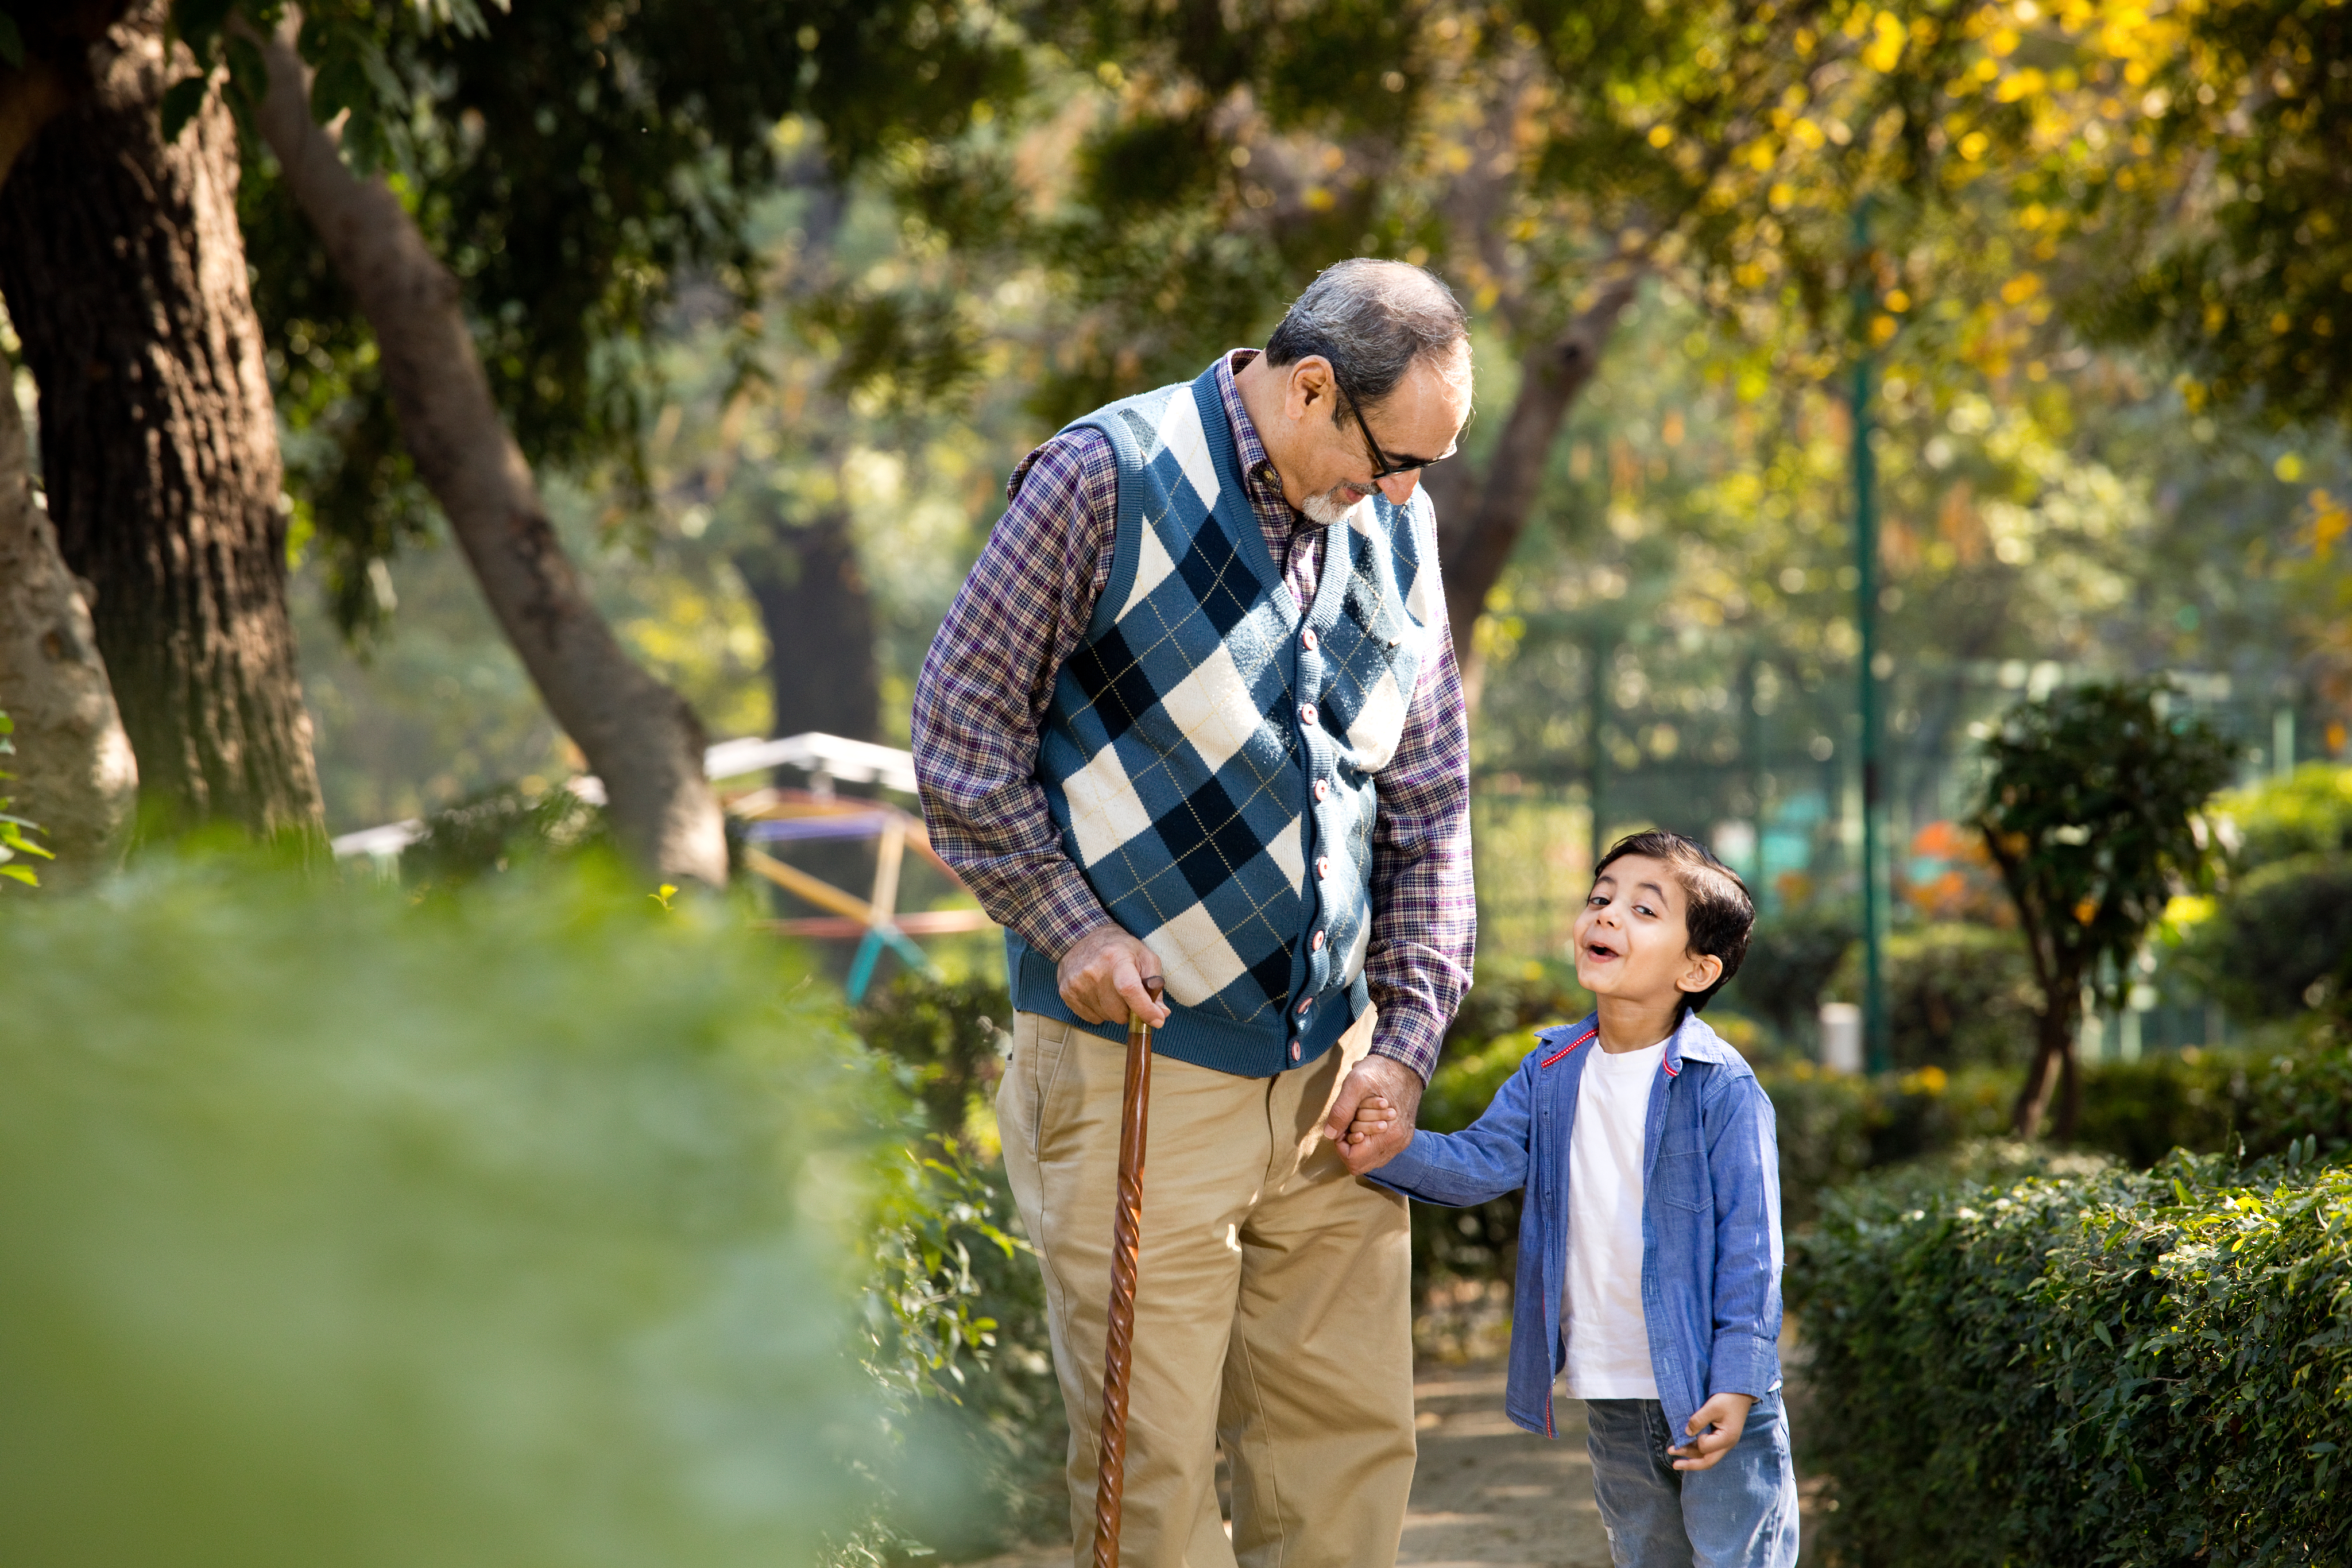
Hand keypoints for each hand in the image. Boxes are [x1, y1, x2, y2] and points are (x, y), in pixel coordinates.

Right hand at [1055, 924, 1169, 1028]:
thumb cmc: (1119, 948)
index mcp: (1116, 959)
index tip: (1157, 1020)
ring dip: (1114, 1010)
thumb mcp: (1144, 957)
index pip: (1130, 990)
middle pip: (1119, 1012)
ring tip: (1111, 989)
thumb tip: (1162, 1014)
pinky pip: (1092, 1018)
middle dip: (1129, 1010)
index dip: (1145, 1009)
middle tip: (1128, 994)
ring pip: (1107, 1017)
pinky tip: (1098, 993)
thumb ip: (1156, 985)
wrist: (1082, 936)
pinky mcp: (1067, 993)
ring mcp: (1077, 984)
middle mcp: (1094, 972)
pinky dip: (1100, 1011)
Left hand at [1324, 1054, 1422, 1174]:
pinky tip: (1369, 1119)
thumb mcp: (1355, 1084)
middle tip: (1351, 1120)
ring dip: (1360, 1140)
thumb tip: (1330, 1134)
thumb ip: (1341, 1110)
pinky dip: (1369, 1138)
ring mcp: (1400, 1141)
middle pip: (1360, 1163)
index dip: (1341, 1144)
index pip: (1353, 1160)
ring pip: (1369, 1158)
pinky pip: (1378, 1150)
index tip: (1343, 1123)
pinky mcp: (1401, 1137)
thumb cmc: (1380, 1071)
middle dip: (1350, 1143)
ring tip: (1361, 1118)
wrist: (1405, 1063)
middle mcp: (1397, 1143)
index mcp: (1388, 1134)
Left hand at [1668, 1392, 1755, 1471]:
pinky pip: (1708, 1448)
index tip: (1690, 1430)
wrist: (1741, 1392)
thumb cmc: (1728, 1399)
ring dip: (1690, 1455)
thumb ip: (1699, 1420)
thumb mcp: (1712, 1407)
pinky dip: (1696, 1449)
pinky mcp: (1721, 1437)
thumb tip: (1687, 1433)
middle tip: (1673, 1464)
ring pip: (1706, 1455)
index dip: (1694, 1442)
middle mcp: (1727, 1444)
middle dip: (1690, 1463)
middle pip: (1707, 1461)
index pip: (1705, 1447)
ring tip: (1674, 1452)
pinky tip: (1686, 1446)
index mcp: (1727, 1438)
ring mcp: (1724, 1442)